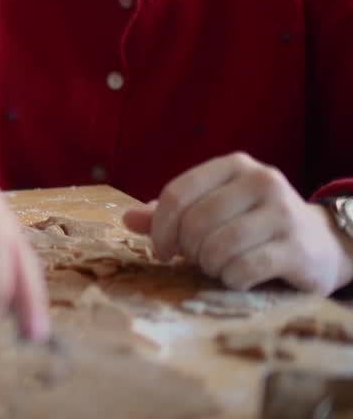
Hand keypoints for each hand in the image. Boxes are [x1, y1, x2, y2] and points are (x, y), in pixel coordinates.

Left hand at [122, 152, 352, 293]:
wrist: (320, 245)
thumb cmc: (253, 226)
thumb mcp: (212, 210)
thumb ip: (171, 214)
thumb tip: (126, 219)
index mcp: (233, 165)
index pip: (178, 193)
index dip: (160, 227)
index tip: (161, 251)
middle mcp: (262, 180)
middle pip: (195, 220)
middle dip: (188, 249)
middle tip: (197, 260)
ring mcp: (284, 212)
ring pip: (218, 245)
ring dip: (210, 266)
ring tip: (218, 267)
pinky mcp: (298, 247)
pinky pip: (243, 268)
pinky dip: (232, 280)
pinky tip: (239, 278)